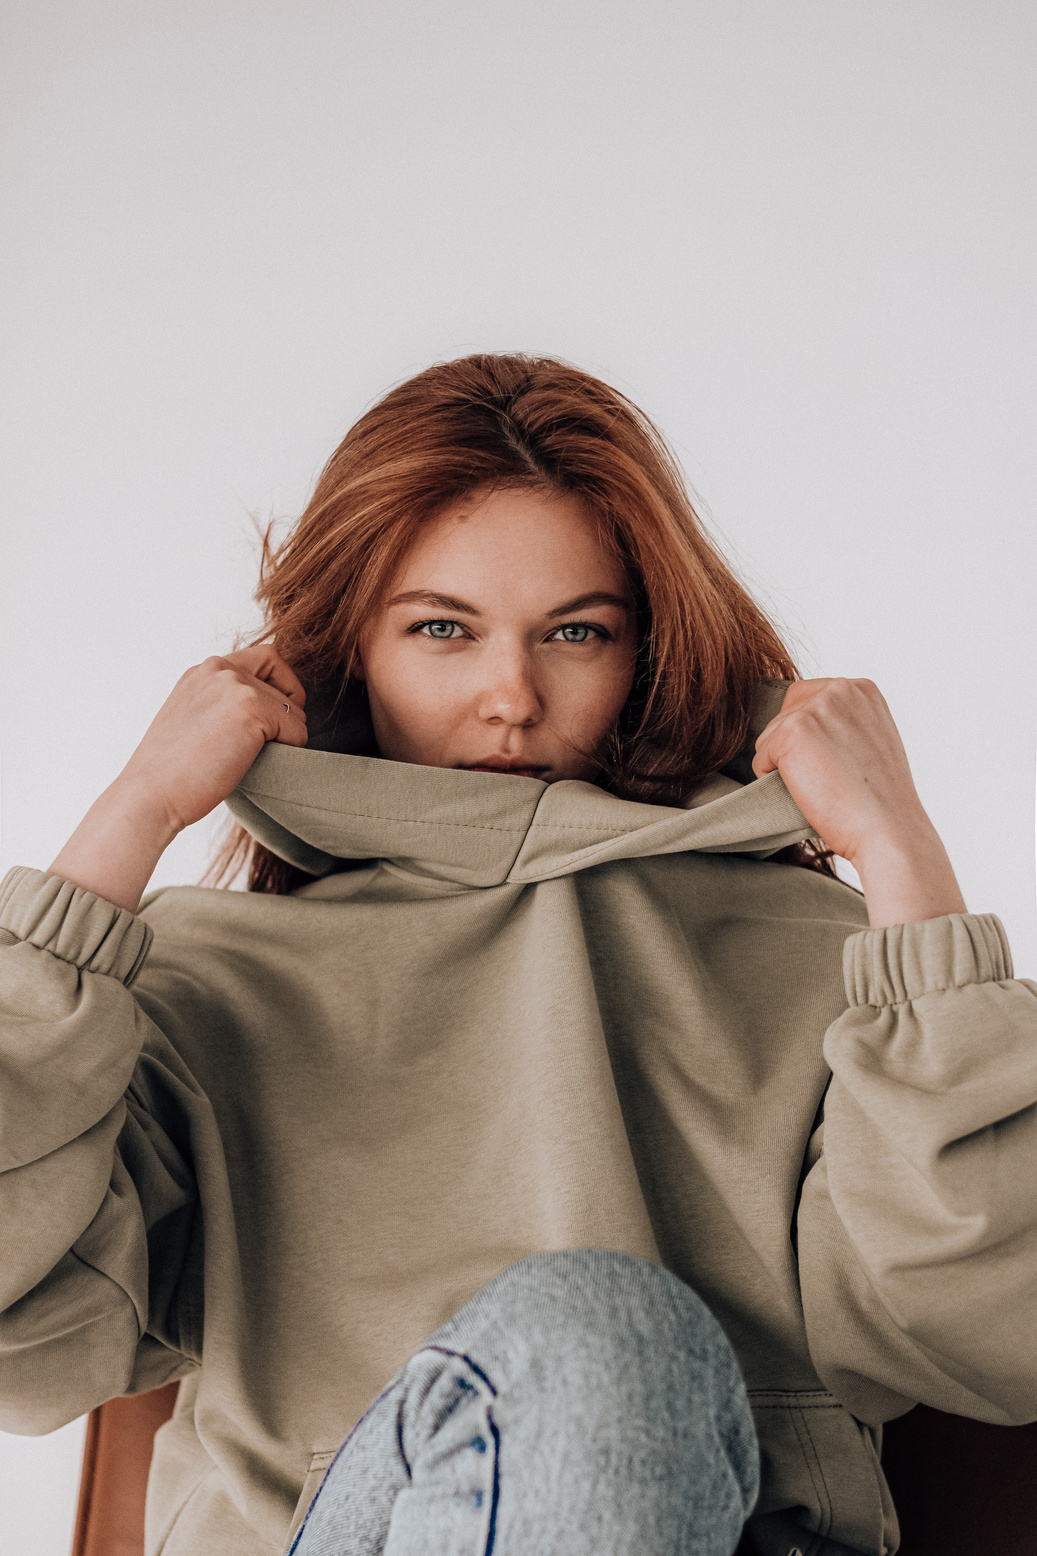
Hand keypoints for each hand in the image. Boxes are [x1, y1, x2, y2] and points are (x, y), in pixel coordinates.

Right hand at [114, 647, 306, 832]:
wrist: (151, 796)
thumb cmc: (174, 774)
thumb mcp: (196, 722)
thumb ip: (225, 706)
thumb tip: (272, 712)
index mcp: (204, 671)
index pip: (267, 658)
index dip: (282, 685)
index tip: (276, 716)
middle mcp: (219, 669)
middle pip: (285, 683)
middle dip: (286, 718)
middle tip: (268, 746)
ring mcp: (234, 685)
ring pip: (295, 710)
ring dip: (286, 738)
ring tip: (252, 760)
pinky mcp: (250, 707)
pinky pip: (298, 730)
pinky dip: (290, 752)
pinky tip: (258, 766)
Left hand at [752, 678, 966, 926]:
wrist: (887, 830)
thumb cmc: (879, 800)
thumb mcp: (870, 742)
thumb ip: (842, 722)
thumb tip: (805, 728)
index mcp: (862, 689)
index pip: (808, 698)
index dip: (808, 736)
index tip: (830, 763)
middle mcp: (839, 690)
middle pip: (786, 712)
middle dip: (791, 746)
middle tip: (821, 777)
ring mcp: (815, 708)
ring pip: (770, 735)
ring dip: (783, 764)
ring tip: (820, 786)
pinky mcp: (791, 731)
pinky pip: (761, 756)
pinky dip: (771, 779)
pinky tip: (807, 792)